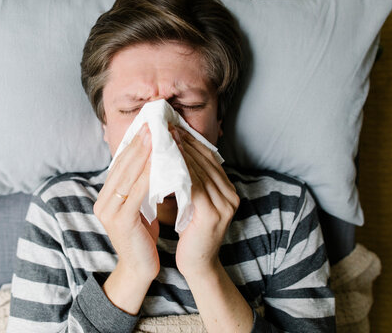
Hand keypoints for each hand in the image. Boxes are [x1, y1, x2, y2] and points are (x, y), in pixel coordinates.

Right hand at [94, 123, 158, 282]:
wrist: (139, 268)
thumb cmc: (143, 235)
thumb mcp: (138, 206)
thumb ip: (138, 185)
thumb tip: (151, 158)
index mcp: (106, 196)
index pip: (120, 164)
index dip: (134, 143)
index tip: (148, 126)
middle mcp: (103, 201)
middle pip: (122, 165)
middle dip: (139, 143)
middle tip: (153, 124)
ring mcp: (109, 211)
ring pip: (128, 176)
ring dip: (144, 155)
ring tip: (157, 138)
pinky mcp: (120, 221)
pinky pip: (136, 193)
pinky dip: (148, 176)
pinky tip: (159, 164)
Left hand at [172, 127, 239, 278]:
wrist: (198, 265)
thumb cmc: (191, 233)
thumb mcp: (193, 202)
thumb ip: (191, 182)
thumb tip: (174, 154)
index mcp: (227, 189)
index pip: (208, 157)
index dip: (190, 141)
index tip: (171, 127)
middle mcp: (230, 194)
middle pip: (205, 160)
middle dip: (183, 143)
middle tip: (164, 127)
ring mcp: (224, 205)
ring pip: (198, 171)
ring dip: (178, 154)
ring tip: (161, 141)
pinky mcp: (212, 215)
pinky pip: (193, 187)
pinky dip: (178, 174)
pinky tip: (162, 165)